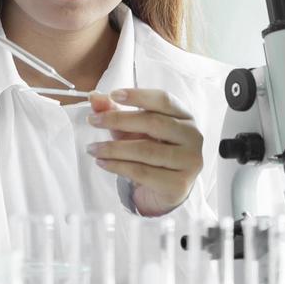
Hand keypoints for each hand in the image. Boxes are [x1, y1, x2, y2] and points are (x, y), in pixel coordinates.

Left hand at [86, 88, 203, 216]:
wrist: (165, 189)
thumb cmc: (151, 151)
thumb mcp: (131, 128)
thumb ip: (114, 111)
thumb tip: (94, 96)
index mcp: (184, 116)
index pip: (163, 100)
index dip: (138, 96)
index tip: (113, 94)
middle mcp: (192, 136)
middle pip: (153, 123)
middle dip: (119, 120)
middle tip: (92, 120)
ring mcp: (189, 161)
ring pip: (146, 150)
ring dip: (114, 148)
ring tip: (92, 148)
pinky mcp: (179, 184)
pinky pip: (143, 172)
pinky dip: (118, 166)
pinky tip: (102, 163)